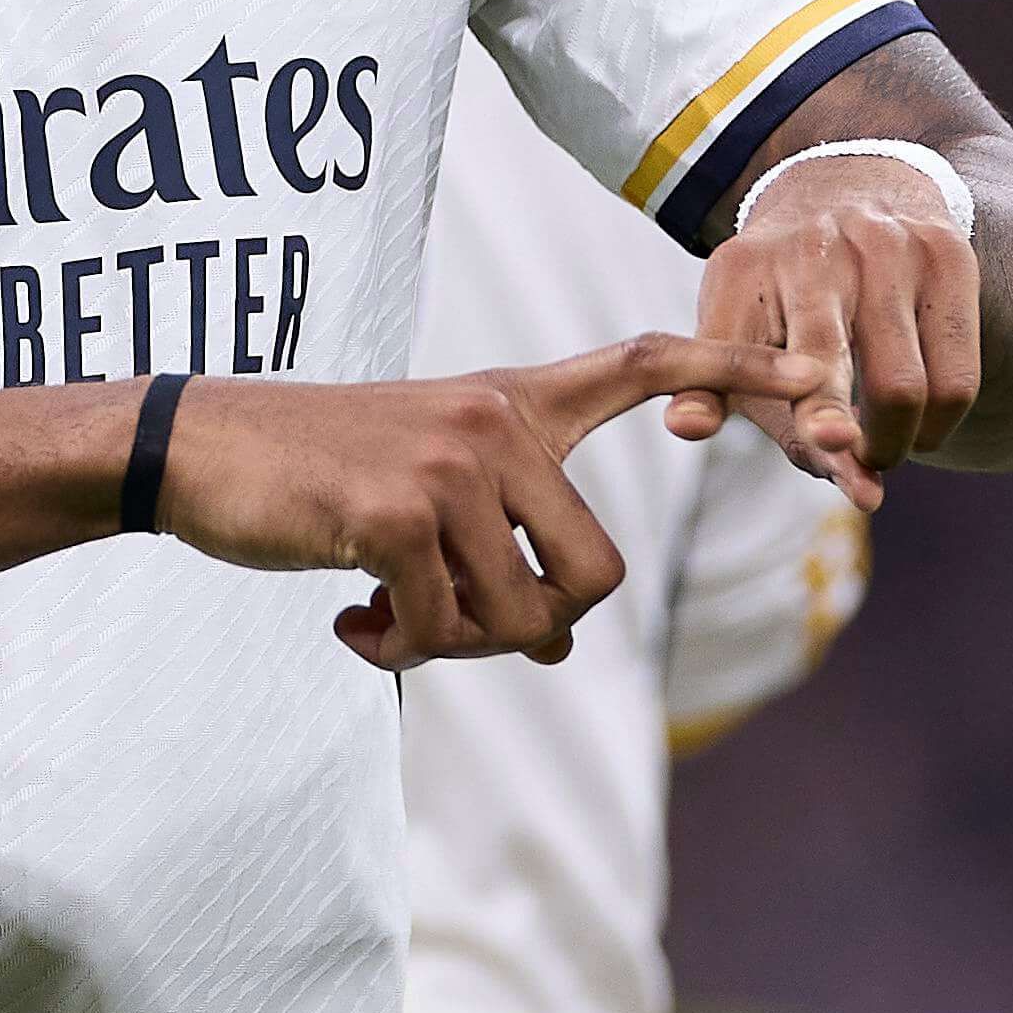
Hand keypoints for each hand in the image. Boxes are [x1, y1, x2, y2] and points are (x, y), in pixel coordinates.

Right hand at [154, 330, 827, 670]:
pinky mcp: (400, 514)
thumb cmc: (314, 474)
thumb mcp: (424, 484)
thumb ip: (500, 538)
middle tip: (459, 626)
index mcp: (512, 400)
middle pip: (596, 573)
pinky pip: (443, 630)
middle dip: (535, 626)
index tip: (815, 376)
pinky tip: (351, 626)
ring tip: (388, 617)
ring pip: (523, 615)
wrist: (197, 447)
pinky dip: (400, 650)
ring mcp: (453, 463)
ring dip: (458, 647)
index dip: (734, 369)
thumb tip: (552, 641)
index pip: (644, 362)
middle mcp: (497, 420)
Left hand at [680, 154, 978, 506]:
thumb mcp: (740, 333)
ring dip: (894, 444)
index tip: (822, 438)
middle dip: (838, 429)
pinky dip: (939, 423)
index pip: (750, 351)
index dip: (777, 399)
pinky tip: (918, 423)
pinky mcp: (948, 256)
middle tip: (859, 475)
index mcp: (746, 269)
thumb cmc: (783, 296)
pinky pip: (956, 378)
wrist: (848, 191)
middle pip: (827, 359)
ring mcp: (886, 247)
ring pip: (904, 388)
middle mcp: (815, 249)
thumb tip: (714, 442)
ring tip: (879, 448)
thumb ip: (731, 402)